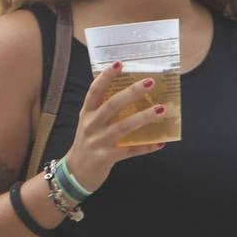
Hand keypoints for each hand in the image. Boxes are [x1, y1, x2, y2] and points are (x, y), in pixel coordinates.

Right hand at [62, 61, 168, 191]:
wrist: (75, 172)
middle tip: (150, 82)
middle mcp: (91, 125)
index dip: (106, 76)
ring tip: (161, 110)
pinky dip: (146, 146)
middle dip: (131, 93)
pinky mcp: (107, 157)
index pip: (94, 91)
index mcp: (87, 113)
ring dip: (143, 118)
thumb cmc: (87, 143)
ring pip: (123, 127)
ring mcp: (98, 142)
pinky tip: (160, 142)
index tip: (119, 63)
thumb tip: (131, 95)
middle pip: (112, 105)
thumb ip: (103, 111)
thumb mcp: (89, 124)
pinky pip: (130, 151)